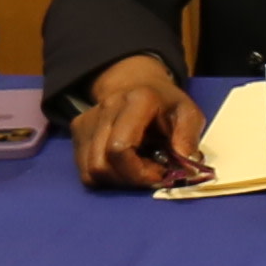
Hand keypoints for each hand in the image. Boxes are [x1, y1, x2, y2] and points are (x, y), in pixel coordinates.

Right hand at [70, 59, 210, 190]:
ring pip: (91, 171)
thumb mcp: (189, 114)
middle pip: (102, 164)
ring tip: (139, 169)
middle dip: (129, 180)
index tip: (160, 175)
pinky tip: (124, 166)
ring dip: (118, 180)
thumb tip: (184, 167)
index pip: (120, 148)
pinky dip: (106, 177)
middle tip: (152, 174)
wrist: (137, 84)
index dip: (138, 172)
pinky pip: (85, 170)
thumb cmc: (166, 105)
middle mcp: (107, 108)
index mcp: (137, 100)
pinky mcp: (77, 130)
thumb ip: (189, 137)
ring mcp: (87, 119)